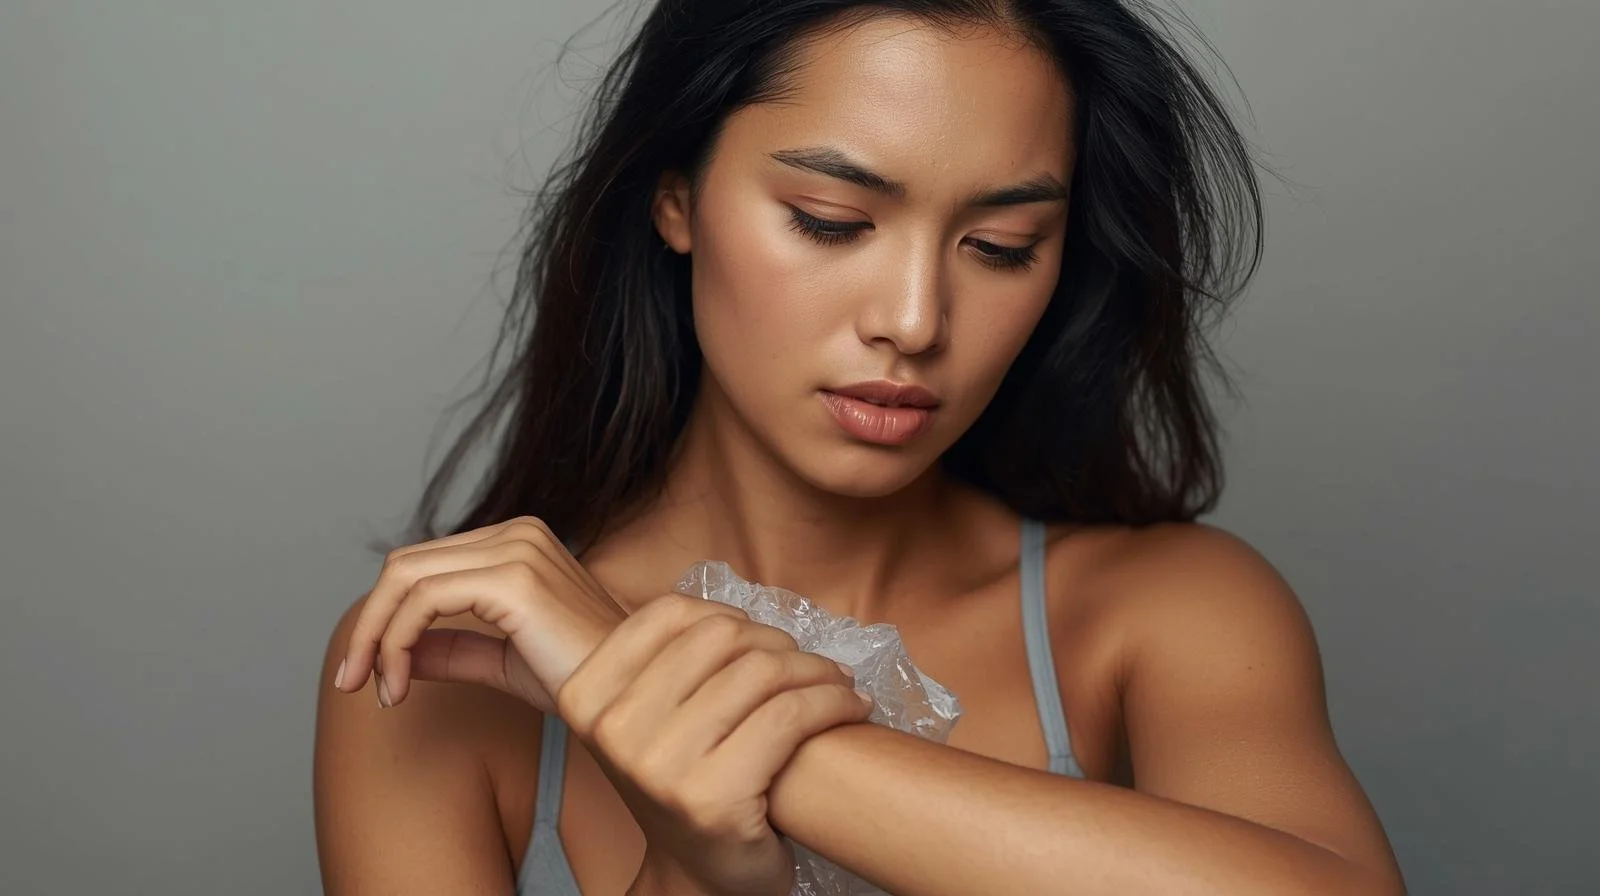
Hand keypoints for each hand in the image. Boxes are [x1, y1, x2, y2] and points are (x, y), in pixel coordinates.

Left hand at [331, 515, 627, 713]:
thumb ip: (450, 649)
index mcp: (518, 541)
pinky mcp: (513, 578)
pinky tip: (399, 684)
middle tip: (353, 681)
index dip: (385, 617)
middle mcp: (517, 532)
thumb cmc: (582, 679)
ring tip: (377, 689)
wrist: (627, 696)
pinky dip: (397, 643)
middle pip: (404, 565)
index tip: (370, 675)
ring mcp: (516, 549)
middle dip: (370, 626)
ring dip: (376, 638)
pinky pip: (424, 602)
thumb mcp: (503, 661)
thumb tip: (397, 653)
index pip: (424, 564)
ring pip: (404, 578)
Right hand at [559, 594, 872, 895]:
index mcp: (586, 696)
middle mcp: (613, 729)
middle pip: (722, 637)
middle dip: (780, 643)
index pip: (668, 613)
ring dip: (817, 670)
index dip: (728, 617)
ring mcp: (659, 765)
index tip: (761, 642)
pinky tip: (848, 708)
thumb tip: (736, 612)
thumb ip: (667, 660)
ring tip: (836, 684)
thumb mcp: (647, 719)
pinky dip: (832, 702)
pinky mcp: (712, 796)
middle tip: (809, 666)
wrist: (696, 878)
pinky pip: (789, 716)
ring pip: (762, 672)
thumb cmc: (684, 785)